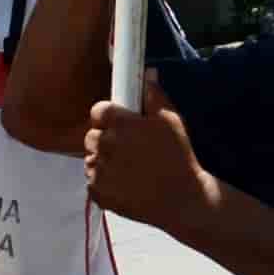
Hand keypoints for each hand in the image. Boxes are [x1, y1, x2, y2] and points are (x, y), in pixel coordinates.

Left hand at [84, 75, 215, 231]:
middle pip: (92, 136)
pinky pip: (93, 181)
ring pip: (91, 159)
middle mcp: (104, 145)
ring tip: (129, 169)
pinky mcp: (97, 193)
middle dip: (106, 139)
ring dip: (104, 161)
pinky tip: (125, 184)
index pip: (98, 111)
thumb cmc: (179, 158)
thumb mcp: (172, 121)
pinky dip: (104, 182)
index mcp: (119, 124)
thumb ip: (155, 96)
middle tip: (128, 148)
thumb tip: (147, 74)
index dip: (109, 117)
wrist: (182, 200)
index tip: (121, 124)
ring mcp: (98, 170)